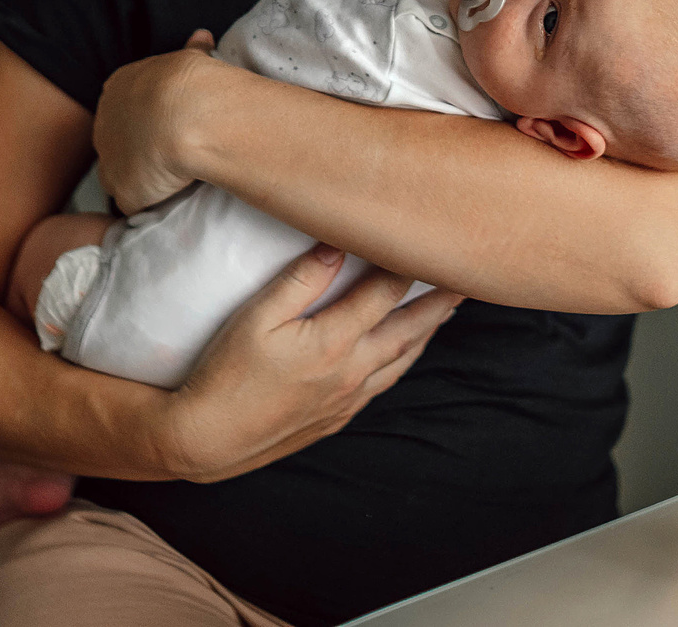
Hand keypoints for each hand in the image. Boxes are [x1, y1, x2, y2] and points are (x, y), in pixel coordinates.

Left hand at [94, 32, 221, 213]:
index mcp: (118, 87)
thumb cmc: (193, 83)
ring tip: (174, 179)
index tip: (171, 125)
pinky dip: (151, 201)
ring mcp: (109, 158)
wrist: (187, 114)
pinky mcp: (122, 190)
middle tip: (174, 153)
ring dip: (142, 176)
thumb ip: (193, 52)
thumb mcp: (193, 57)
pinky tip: (172, 198)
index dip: (149, 118)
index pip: (127, 107)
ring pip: (122, 172)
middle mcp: (105, 120)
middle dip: (141, 147)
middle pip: (119, 140)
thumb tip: (202, 37)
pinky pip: (134, 201)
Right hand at [160, 245, 463, 482]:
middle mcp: (352, 371)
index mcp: (334, 341)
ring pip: (402, 360)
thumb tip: (336, 243)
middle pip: (409, 328)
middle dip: (440, 301)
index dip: (410, 264)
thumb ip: (301, 280)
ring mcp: (348, 398)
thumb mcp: (256, 318)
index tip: (432, 239)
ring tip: (445, 311)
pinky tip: (403, 354)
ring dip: (427, 332)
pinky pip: (384, 383)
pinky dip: (402, 361)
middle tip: (468, 277)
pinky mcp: (337, 417)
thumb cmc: (226, 373)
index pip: (385, 292)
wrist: (209, 438)